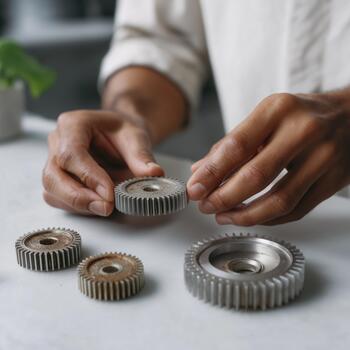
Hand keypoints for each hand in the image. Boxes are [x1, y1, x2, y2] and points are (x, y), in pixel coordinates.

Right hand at [42, 110, 163, 215]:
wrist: (120, 135)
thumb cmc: (123, 132)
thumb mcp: (137, 137)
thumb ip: (142, 156)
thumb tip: (154, 173)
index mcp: (73, 124)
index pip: (72, 153)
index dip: (89, 176)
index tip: (109, 193)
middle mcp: (58, 142)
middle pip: (53, 175)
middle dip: (79, 196)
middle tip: (106, 207)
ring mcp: (54, 161)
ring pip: (52, 190)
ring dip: (77, 204)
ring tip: (105, 208)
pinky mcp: (58, 179)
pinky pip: (58, 198)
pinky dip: (77, 207)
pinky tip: (97, 206)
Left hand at [187, 92, 349, 225]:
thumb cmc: (301, 115)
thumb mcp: (265, 117)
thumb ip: (231, 144)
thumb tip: (200, 171)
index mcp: (278, 110)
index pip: (237, 146)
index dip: (211, 173)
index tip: (194, 189)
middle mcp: (303, 131)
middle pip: (256, 177)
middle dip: (223, 198)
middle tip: (205, 206)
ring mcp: (323, 158)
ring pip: (278, 201)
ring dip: (245, 215)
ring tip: (223, 216)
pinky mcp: (335, 181)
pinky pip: (296, 211)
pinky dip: (268, 219)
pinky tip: (250, 217)